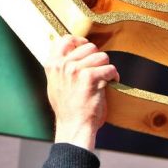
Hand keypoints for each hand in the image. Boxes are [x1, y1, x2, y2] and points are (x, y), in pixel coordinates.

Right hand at [45, 35, 119, 150]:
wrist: (74, 127)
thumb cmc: (68, 110)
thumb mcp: (55, 85)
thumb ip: (60, 69)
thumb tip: (68, 56)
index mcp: (53, 64)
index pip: (66, 40)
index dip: (80, 41)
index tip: (88, 48)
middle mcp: (63, 64)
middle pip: (89, 47)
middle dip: (98, 58)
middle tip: (100, 70)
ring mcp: (76, 70)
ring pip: (101, 56)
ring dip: (107, 67)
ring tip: (107, 77)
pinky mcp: (90, 78)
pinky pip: (109, 68)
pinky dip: (114, 75)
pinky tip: (113, 82)